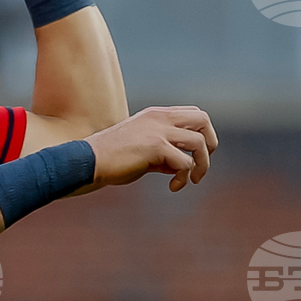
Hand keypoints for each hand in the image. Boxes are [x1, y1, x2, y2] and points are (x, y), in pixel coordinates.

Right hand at [84, 106, 217, 192]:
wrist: (89, 161)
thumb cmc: (113, 158)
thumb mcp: (142, 148)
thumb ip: (164, 151)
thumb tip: (185, 166)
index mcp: (156, 115)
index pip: (194, 113)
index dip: (203, 134)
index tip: (195, 155)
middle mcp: (159, 118)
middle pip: (203, 120)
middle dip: (210, 144)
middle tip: (201, 164)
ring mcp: (158, 130)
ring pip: (199, 142)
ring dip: (201, 165)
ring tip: (191, 180)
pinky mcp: (155, 147)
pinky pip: (185, 163)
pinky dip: (184, 179)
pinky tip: (173, 187)